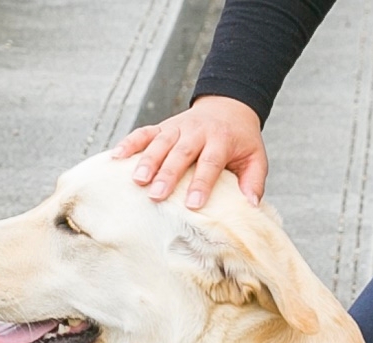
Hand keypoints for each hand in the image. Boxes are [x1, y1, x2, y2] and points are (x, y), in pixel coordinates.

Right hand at [112, 95, 268, 209]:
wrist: (229, 106)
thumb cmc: (242, 140)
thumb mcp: (256, 158)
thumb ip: (254, 181)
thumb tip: (251, 205)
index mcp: (221, 140)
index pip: (210, 163)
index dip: (201, 183)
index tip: (193, 203)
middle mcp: (197, 131)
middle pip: (181, 153)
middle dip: (168, 174)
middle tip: (156, 195)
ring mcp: (178, 127)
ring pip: (160, 142)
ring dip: (147, 161)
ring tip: (137, 181)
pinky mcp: (164, 126)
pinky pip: (144, 132)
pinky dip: (130, 142)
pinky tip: (116, 156)